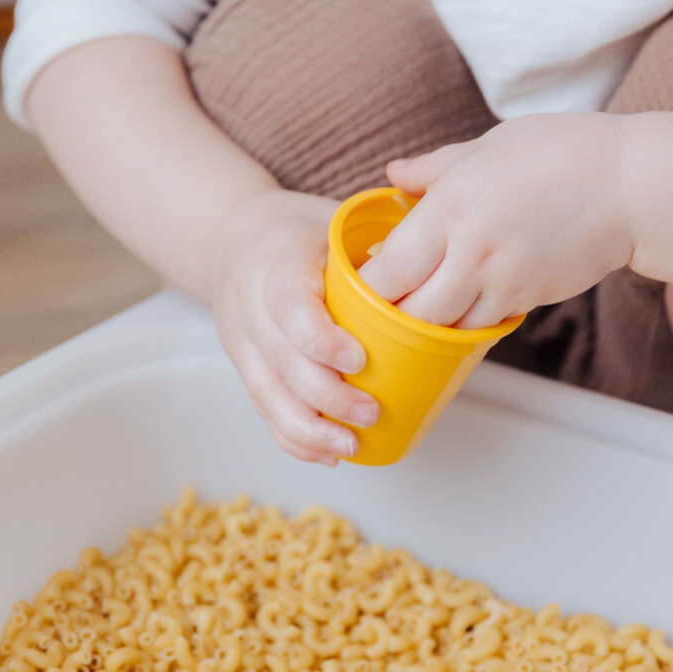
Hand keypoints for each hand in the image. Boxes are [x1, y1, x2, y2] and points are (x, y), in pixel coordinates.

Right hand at [208, 189, 378, 464]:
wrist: (232, 238)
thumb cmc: (296, 231)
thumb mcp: (332, 220)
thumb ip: (377, 243)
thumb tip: (440, 269)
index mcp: (277, 263)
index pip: (289, 306)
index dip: (320, 339)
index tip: (359, 360)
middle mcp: (250, 305)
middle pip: (281, 360)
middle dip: (327, 396)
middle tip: (370, 412)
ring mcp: (241, 341)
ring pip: (267, 394)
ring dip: (309, 428)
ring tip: (350, 445)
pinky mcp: (243, 367)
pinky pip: (263, 409)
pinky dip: (294, 437)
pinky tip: (327, 451)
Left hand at [357, 113, 634, 327]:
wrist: (630, 186)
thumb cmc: (560, 153)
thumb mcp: (487, 146)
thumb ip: (432, 169)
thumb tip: (392, 175)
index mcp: (452, 205)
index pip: (391, 267)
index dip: (366, 286)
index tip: (356, 283)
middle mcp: (472, 251)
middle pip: (411, 312)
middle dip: (389, 317)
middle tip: (377, 309)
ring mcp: (502, 281)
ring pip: (445, 329)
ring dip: (425, 327)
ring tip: (413, 313)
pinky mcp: (527, 299)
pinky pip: (482, 326)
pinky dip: (463, 324)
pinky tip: (457, 308)